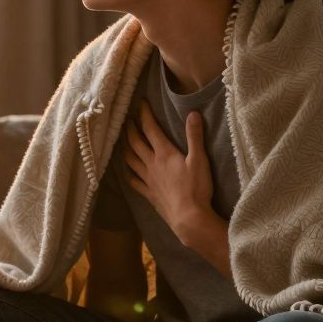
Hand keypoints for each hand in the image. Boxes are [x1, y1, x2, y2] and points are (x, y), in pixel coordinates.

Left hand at [122, 101, 215, 244]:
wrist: (189, 218)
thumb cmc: (196, 189)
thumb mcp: (199, 159)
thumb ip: (195, 136)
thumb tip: (193, 113)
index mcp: (164, 153)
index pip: (150, 128)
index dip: (144, 113)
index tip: (141, 102)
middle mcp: (151, 164)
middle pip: (135, 142)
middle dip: (130, 128)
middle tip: (127, 118)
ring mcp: (148, 180)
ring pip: (130, 160)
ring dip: (125, 147)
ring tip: (122, 140)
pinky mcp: (149, 194)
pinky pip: (133, 181)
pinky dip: (128, 173)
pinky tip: (126, 171)